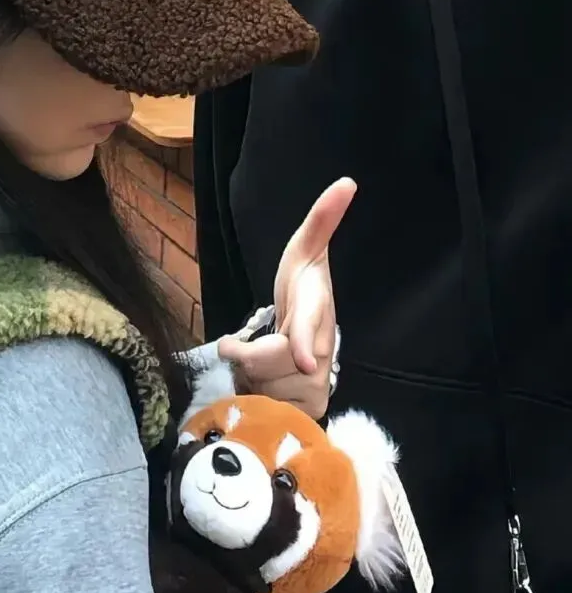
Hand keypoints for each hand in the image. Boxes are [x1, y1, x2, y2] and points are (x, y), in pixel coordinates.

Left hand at [218, 178, 355, 419]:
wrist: (304, 331)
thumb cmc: (302, 285)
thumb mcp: (307, 251)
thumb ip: (323, 220)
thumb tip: (347, 182)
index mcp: (318, 314)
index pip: (310, 331)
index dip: (306, 346)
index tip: (306, 363)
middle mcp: (322, 353)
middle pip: (269, 364)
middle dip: (248, 357)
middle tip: (246, 347)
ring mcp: (315, 386)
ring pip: (263, 387)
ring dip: (248, 375)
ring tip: (259, 361)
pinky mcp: (304, 410)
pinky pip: (265, 411)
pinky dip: (253, 395)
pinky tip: (261, 384)